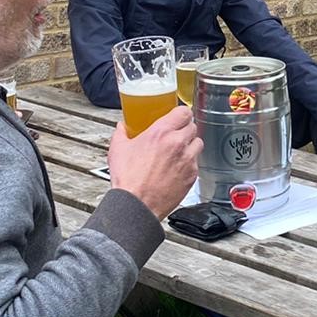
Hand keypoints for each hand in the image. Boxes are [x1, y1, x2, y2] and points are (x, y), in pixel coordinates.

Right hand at [107, 105, 200, 219]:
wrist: (136, 205)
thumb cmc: (128, 180)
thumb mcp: (118, 150)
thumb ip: (121, 133)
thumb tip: (121, 127)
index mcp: (161, 133)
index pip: (183, 112)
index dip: (181, 113)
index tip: (177, 116)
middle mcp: (177, 144)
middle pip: (192, 126)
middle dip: (184, 129)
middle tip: (175, 134)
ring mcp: (187, 160)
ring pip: (198, 143)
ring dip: (190, 144)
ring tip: (179, 150)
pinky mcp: (192, 175)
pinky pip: (196, 162)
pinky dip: (190, 162)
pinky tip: (177, 167)